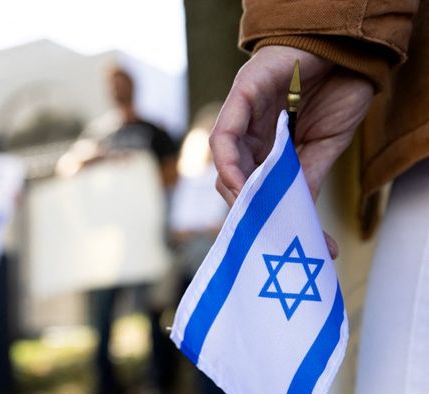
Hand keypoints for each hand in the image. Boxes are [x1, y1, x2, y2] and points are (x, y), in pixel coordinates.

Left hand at [210, 45, 374, 257]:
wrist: (354, 50)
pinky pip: (224, 133)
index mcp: (267, 145)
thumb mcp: (324, 145)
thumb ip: (304, 177)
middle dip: (248, 207)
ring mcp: (242, 113)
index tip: (276, 236)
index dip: (259, 211)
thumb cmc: (339, 91)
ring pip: (225, 159)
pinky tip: (241, 183)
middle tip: (266, 231)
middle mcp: (249, 132)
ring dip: (236, 189)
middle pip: (233, 176)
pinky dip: (228, 161)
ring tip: (254, 213)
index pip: (251, 184)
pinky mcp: (242, 93)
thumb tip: (293, 216)